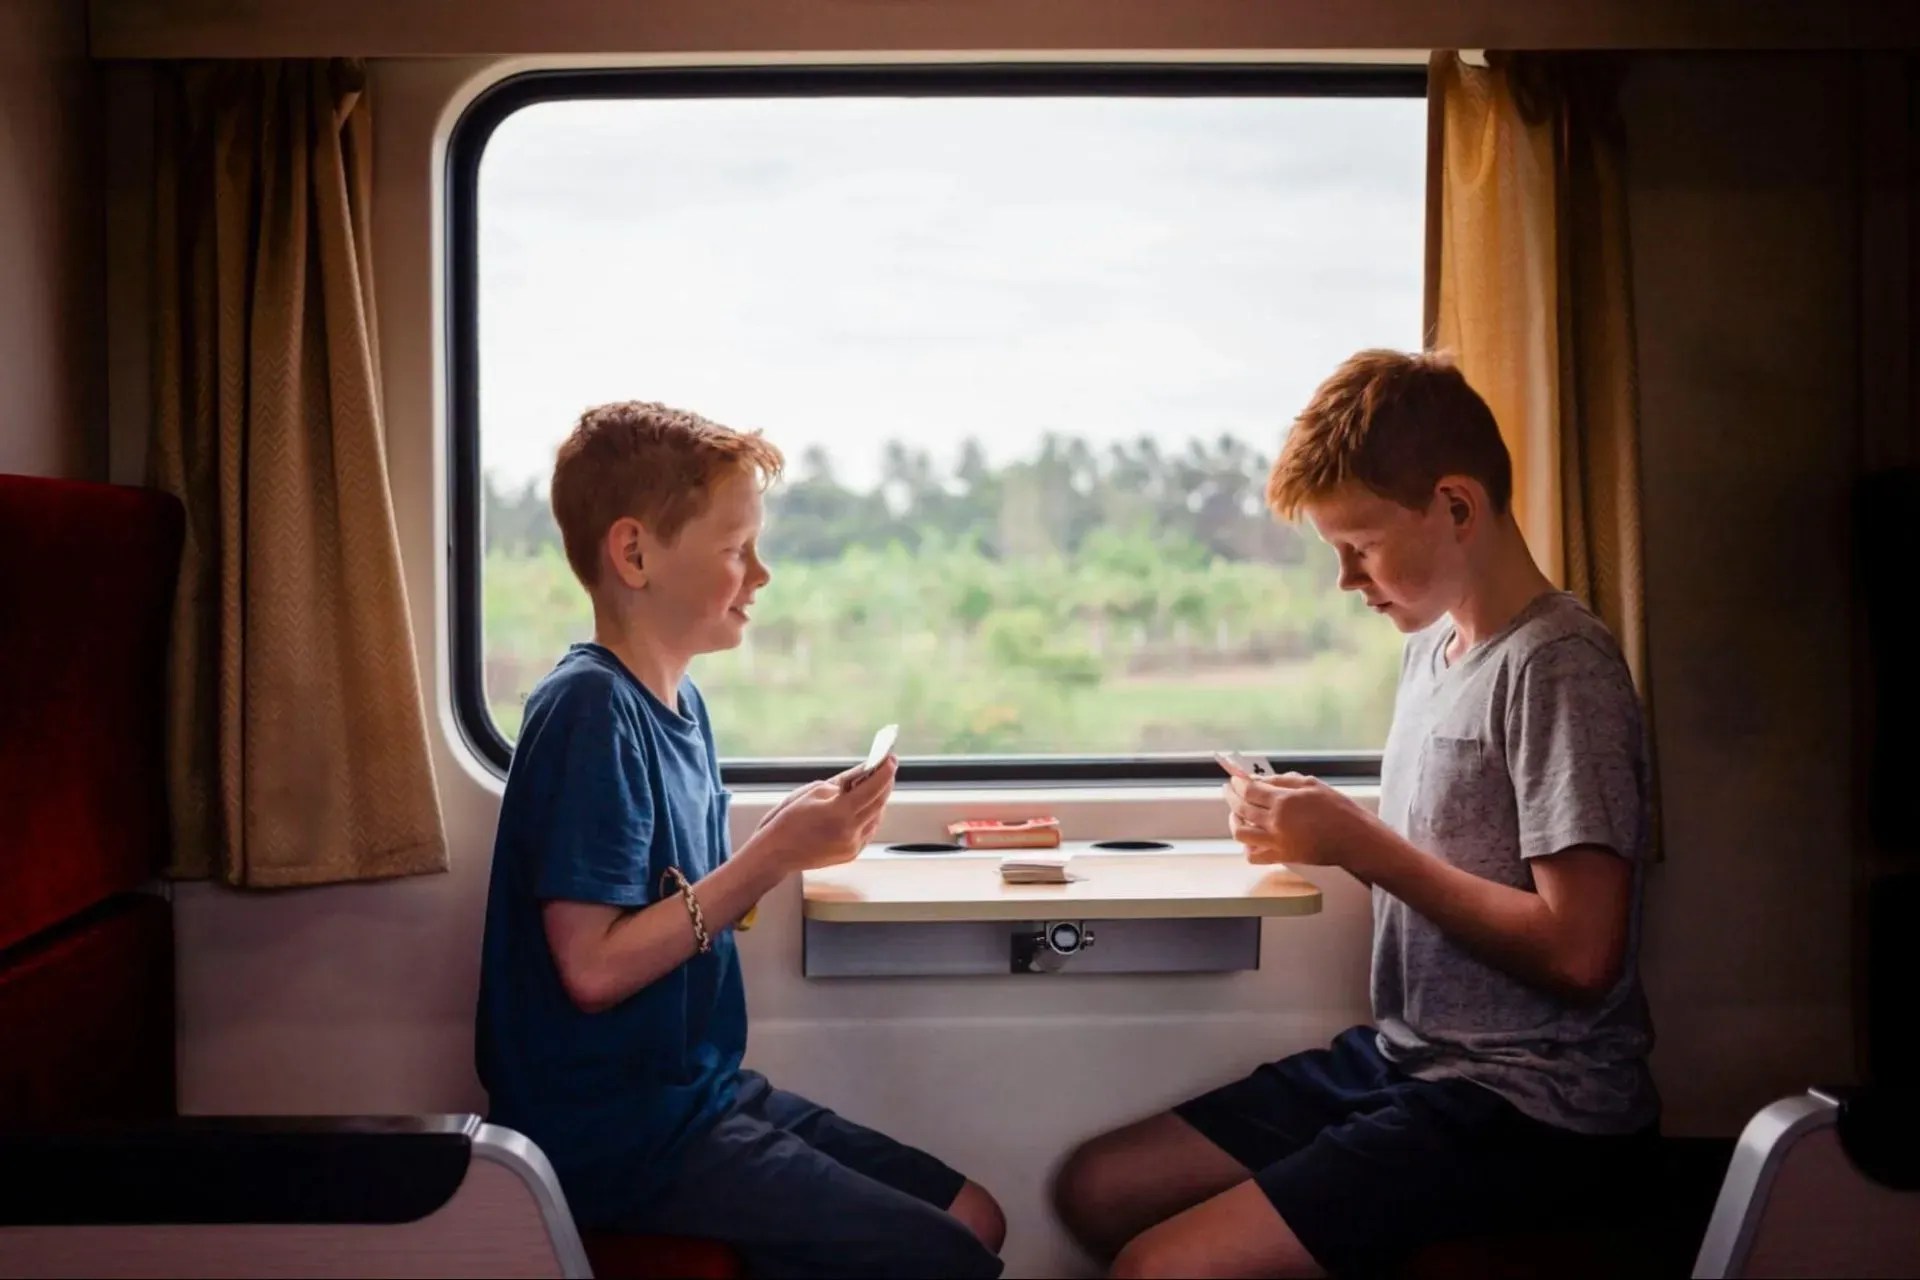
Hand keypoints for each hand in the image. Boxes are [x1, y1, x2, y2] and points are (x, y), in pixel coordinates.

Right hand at [756, 756, 896, 872]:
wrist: (775, 853)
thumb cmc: (788, 820)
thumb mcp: (813, 792)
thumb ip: (842, 783)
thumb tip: (863, 772)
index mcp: (839, 814)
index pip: (872, 790)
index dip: (884, 773)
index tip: (891, 759)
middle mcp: (850, 832)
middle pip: (879, 803)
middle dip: (885, 783)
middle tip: (887, 767)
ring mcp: (852, 846)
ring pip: (876, 817)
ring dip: (878, 800)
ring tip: (877, 783)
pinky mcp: (851, 854)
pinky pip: (868, 830)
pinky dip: (870, 815)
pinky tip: (865, 805)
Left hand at [1223, 772, 1385, 874]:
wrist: (1355, 839)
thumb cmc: (1338, 809)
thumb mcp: (1312, 784)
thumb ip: (1283, 782)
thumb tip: (1260, 780)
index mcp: (1284, 802)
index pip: (1249, 791)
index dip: (1238, 783)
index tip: (1234, 778)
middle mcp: (1276, 823)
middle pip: (1241, 809)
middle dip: (1230, 796)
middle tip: (1228, 790)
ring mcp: (1277, 842)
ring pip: (1241, 833)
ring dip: (1233, 820)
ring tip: (1235, 813)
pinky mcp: (1282, 857)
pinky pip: (1254, 855)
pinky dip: (1247, 846)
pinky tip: (1250, 836)